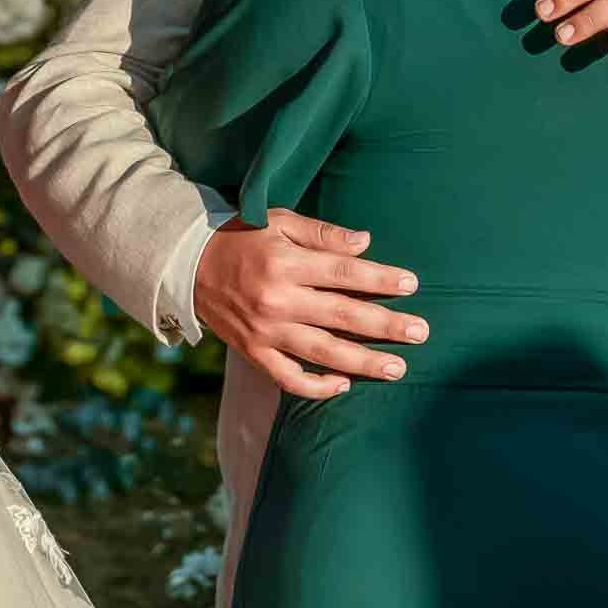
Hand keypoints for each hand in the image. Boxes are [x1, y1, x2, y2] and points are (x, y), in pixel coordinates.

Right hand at [192, 210, 424, 399]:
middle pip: (342, 315)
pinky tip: (343, 385)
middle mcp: (277, 299)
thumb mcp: (278, 221)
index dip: (380, 279)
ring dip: (363, 362)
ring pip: (323, 352)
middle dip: (386, 325)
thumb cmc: (240, 236)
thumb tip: (366, 244)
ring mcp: (265, 330)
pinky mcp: (253, 352)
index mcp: (285, 262)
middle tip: (421, 332)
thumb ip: (322, 233)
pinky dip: (316, 386)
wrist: (187, 265)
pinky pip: (288, 377)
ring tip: (397, 368)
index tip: (411, 284)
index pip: (344, 273)